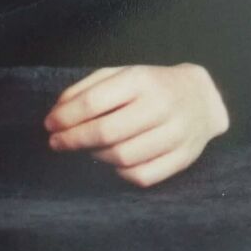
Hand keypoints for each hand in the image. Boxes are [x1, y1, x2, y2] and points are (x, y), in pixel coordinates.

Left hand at [44, 64, 228, 186]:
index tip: (49, 125)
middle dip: (73, 140)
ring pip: (122, 157)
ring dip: (95, 155)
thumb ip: (87, 88)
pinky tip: (112, 160)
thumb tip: (57, 111)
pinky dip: (120, 172)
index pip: (94, 102)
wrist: (201, 97)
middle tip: (56, 142)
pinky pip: (142, 176)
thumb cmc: (151, 84)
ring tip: (86, 148)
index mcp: (140, 79)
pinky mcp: (183, 158)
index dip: (66, 117)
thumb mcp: (120, 73)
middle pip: (106, 132)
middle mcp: (159, 106)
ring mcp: (174, 134)